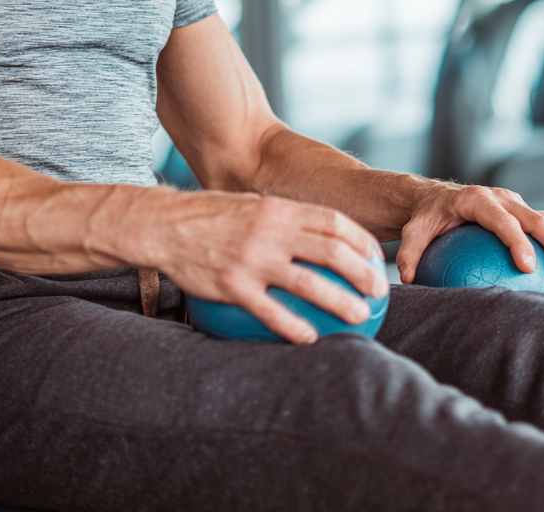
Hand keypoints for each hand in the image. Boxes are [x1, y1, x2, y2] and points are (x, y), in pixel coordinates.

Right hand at [140, 190, 388, 343]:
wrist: (164, 226)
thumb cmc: (209, 216)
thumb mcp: (249, 205)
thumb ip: (281, 218)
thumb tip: (317, 234)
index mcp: (276, 209)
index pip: (332, 220)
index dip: (361, 239)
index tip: (376, 256)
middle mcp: (268, 231)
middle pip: (330, 251)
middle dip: (362, 272)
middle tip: (379, 291)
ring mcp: (250, 259)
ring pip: (308, 283)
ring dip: (340, 302)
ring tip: (360, 317)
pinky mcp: (232, 285)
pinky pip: (270, 311)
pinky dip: (294, 327)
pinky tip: (310, 339)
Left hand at [395, 181, 543, 294]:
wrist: (437, 198)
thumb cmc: (426, 217)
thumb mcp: (414, 231)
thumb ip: (410, 252)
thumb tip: (408, 279)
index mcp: (477, 199)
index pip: (503, 220)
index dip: (518, 241)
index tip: (527, 268)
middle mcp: (502, 197)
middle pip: (536, 220)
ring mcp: (516, 203)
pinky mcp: (523, 212)